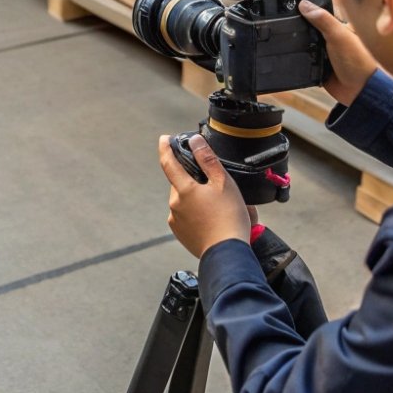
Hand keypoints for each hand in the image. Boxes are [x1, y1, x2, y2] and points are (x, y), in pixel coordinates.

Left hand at [158, 134, 251, 258]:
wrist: (227, 253)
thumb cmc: (228, 218)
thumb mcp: (223, 183)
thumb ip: (207, 159)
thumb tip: (195, 141)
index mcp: (183, 190)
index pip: (168, 162)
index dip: (165, 148)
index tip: (164, 139)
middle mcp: (175, 205)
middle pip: (180, 183)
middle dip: (192, 179)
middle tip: (213, 184)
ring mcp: (176, 221)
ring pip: (183, 200)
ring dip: (195, 197)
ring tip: (218, 205)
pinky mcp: (180, 233)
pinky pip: (185, 216)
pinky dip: (195, 212)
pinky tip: (211, 218)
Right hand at [299, 0, 378, 106]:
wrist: (360, 91)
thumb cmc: (360, 62)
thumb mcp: (340, 36)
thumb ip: (323, 20)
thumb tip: (304, 4)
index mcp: (340, 27)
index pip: (319, 14)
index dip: (307, 10)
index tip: (292, 7)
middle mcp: (332, 39)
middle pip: (309, 29)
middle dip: (300, 30)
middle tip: (288, 26)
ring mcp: (325, 53)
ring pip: (305, 45)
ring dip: (300, 47)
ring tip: (290, 43)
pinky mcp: (318, 67)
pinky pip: (304, 61)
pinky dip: (300, 60)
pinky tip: (295, 58)